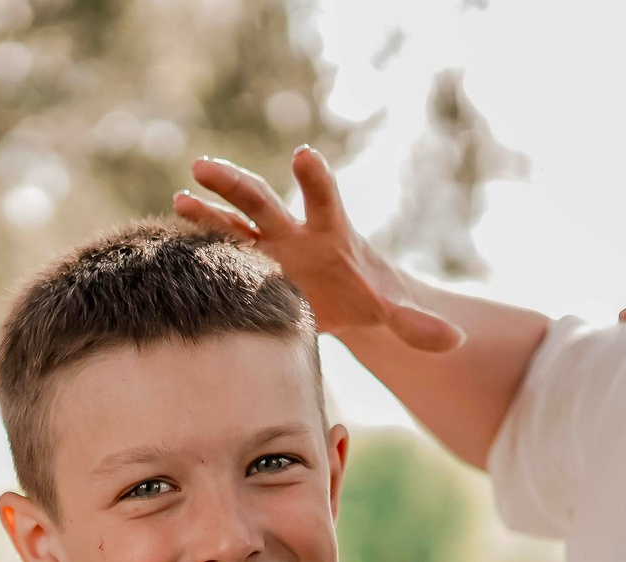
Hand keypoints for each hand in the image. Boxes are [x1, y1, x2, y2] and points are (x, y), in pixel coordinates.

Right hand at [174, 147, 461, 352]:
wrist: (343, 296)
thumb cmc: (369, 297)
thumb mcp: (393, 311)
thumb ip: (417, 324)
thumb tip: (455, 342)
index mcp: (330, 232)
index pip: (323, 198)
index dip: (314, 179)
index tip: (303, 155)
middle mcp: (292, 230)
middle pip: (262, 200)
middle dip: (235, 184)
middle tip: (203, 166)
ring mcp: (265, 246)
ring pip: (232, 220)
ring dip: (206, 209)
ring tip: (180, 198)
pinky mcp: (247, 265)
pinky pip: (219, 249)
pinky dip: (198, 241)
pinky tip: (169, 232)